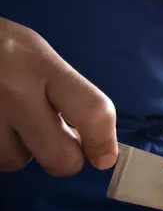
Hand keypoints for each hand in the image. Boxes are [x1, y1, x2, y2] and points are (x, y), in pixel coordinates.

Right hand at [0, 17, 116, 175]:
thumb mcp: (41, 57)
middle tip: (58, 143)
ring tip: (13, 123)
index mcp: (43, 68)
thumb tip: (98, 140)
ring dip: (22, 151)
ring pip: (17, 161)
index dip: (104, 142)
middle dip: (65, 158)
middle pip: (60, 157)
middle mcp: (15, 93)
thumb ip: (70, 93)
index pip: (92, 112)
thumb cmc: (2, 48)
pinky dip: (0, 148)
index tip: (105, 157)